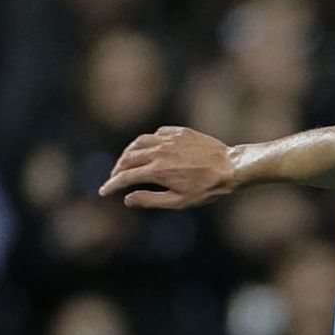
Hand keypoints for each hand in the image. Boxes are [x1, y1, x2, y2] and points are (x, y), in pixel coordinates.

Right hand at [99, 126, 236, 209]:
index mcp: (157, 170)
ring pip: (138, 142)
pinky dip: (147, 142)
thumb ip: (151, 200)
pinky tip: (148, 149)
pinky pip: (155, 134)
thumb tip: (127, 199)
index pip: (126, 176)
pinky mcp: (178, 131)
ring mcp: (168, 139)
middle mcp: (159, 151)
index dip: (112, 184)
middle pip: (128, 157)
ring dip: (128, 153)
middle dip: (117, 169)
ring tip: (126, 162)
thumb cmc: (207, 189)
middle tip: (115, 179)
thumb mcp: (179, 202)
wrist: (230, 167)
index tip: (103, 191)